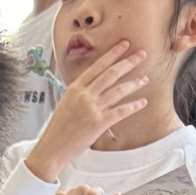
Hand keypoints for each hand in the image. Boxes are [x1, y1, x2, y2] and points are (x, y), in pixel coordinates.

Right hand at [27, 40, 148, 178]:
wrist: (51, 149)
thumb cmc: (57, 128)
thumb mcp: (66, 103)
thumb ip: (80, 93)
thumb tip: (95, 86)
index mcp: (75, 88)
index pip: (98, 66)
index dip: (113, 54)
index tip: (125, 45)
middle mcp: (84, 96)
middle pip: (111, 74)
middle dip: (129, 62)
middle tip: (142, 54)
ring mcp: (92, 109)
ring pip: (118, 91)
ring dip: (134, 84)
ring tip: (144, 79)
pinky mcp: (99, 124)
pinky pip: (121, 112)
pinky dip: (133, 106)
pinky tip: (142, 102)